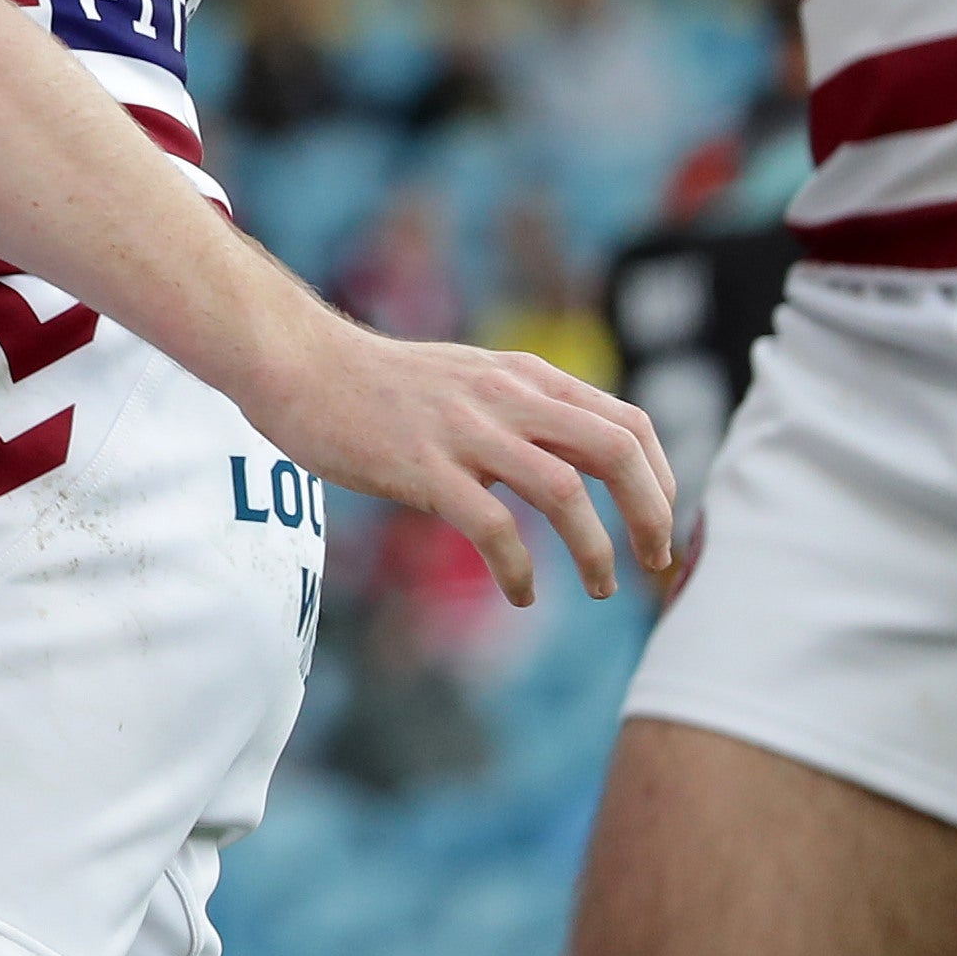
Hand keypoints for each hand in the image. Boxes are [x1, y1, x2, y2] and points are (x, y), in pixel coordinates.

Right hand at [228, 313, 675, 610]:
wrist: (295, 363)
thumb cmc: (374, 382)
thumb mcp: (466, 378)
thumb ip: (519, 408)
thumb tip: (570, 463)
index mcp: (524, 376)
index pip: (629, 422)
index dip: (661, 479)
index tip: (658, 523)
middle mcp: (506, 396)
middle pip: (617, 451)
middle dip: (651, 515)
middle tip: (655, 562)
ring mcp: (465, 431)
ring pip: (566, 492)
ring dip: (597, 551)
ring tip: (600, 589)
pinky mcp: (422, 466)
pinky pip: (494, 527)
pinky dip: (521, 569)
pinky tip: (522, 592)